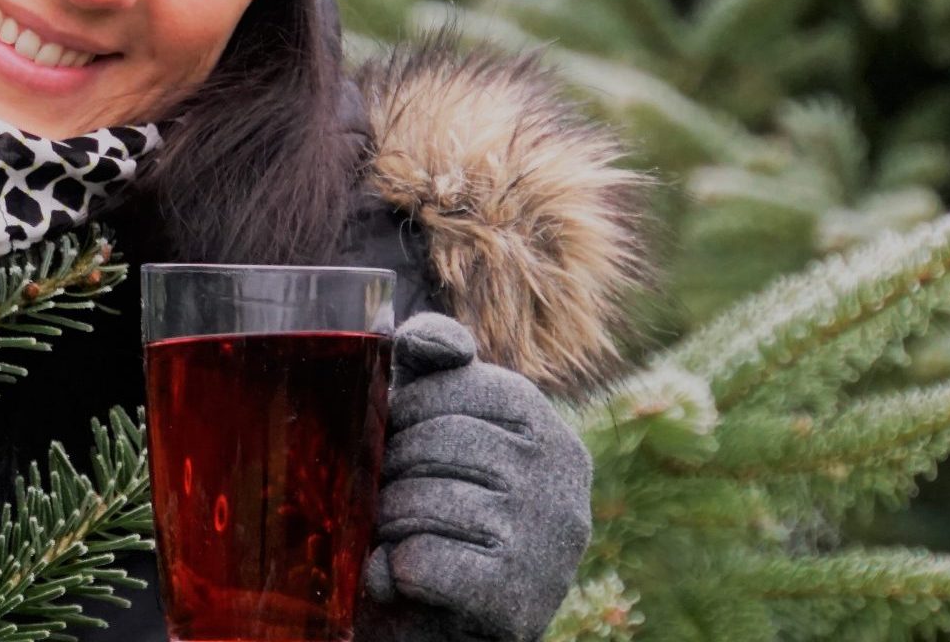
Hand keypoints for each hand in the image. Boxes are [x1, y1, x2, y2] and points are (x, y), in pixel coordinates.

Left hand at [355, 312, 592, 641]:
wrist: (453, 627)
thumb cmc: (440, 516)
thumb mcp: (438, 432)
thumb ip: (432, 371)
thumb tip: (416, 338)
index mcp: (541, 422)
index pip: (453, 381)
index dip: (404, 412)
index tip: (399, 439)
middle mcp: (561, 471)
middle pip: (432, 441)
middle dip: (391, 472)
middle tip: (390, 501)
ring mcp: (547, 533)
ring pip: (421, 500)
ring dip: (389, 525)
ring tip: (397, 539)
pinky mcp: (520, 594)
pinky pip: (422, 561)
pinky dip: (394, 572)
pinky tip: (401, 578)